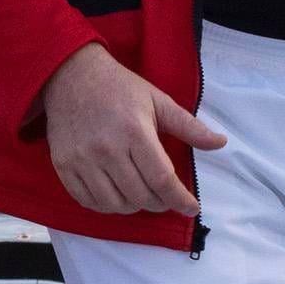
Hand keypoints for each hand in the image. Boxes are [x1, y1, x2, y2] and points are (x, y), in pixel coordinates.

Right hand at [40, 43, 224, 216]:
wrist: (71, 75)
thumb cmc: (119, 88)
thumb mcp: (158, 100)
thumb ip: (189, 126)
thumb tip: (221, 143)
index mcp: (135, 131)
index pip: (162, 179)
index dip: (179, 199)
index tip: (191, 208)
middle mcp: (107, 148)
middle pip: (139, 196)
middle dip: (159, 203)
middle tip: (164, 197)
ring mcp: (82, 159)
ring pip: (114, 204)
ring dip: (133, 206)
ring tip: (140, 195)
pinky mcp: (63, 165)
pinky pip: (87, 200)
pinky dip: (105, 206)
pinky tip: (115, 195)